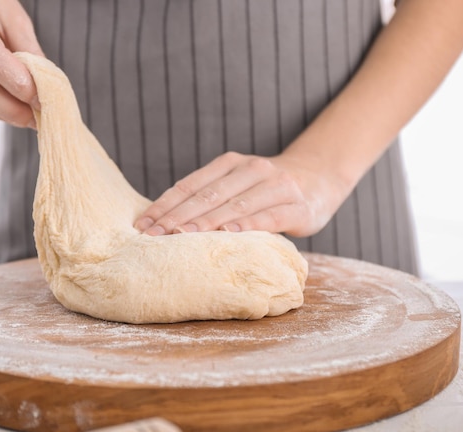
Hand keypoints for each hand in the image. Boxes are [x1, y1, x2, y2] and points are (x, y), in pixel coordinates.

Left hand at [134, 151, 347, 237]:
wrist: (320, 176)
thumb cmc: (267, 189)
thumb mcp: (238, 184)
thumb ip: (211, 196)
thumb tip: (165, 223)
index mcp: (230, 164)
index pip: (190, 185)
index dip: (165, 205)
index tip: (142, 225)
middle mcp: (251, 169)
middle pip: (208, 195)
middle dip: (177, 216)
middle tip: (153, 236)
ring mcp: (276, 185)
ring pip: (235, 204)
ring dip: (205, 222)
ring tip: (180, 236)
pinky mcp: (298, 206)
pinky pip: (270, 216)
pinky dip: (248, 225)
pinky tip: (229, 234)